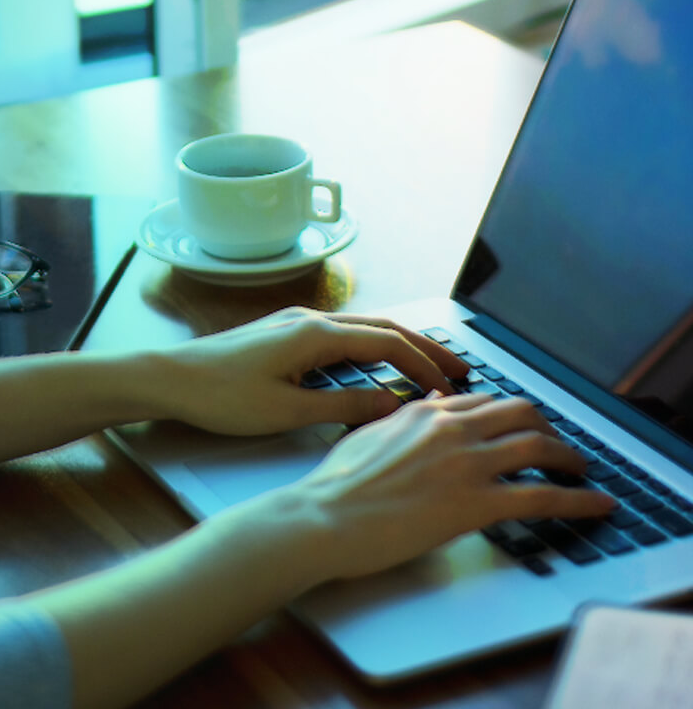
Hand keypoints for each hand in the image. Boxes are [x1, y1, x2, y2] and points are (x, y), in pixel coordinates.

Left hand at [154, 307, 469, 435]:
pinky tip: (376, 366)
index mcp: (315, 334)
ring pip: (363, 329)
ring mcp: (295, 323)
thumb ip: (343, 407)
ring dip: (399, 346)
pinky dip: (370, 348)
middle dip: (424, 348)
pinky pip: (341, 335)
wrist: (169, 378)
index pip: (387, 344)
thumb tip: (391, 405)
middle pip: (383, 328)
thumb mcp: (287, 411)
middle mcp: (309, 320)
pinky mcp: (282, 334)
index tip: (450, 387)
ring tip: (428, 368)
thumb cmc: (220, 397)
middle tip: (460, 369)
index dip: (424, 365)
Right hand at [287, 392, 615, 579]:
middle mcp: (449, 429)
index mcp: (423, 414)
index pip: (481, 402)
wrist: (323, 517)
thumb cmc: (333, 487)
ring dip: (569, 458)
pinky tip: (596, 505)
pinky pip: (542, 497)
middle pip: (520, 413)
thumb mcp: (366, 437)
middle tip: (556, 446)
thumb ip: (401, 421)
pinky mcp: (476, 503)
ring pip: (539, 447)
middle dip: (547, 428)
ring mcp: (465, 463)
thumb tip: (426, 409)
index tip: (519, 427)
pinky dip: (578, 499)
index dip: (509, 415)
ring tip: (580, 471)